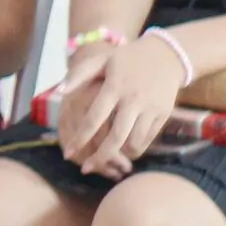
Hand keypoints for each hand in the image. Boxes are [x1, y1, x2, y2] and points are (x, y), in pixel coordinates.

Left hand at [59, 34, 184, 177]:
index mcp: (114, 87)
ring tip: (108, 159)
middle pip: (115, 137)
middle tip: (87, 169)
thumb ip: (79, 75)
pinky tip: (126, 149)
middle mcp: (132, 100)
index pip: (94, 118)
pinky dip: (136, 148)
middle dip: (100, 157)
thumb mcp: (102, 60)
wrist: (166, 55)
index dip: (80, 138)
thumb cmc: (127, 59)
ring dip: (120, 155)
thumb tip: (59, 92)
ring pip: (134, 142)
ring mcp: (150, 109)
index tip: (68, 153)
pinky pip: (148, 139)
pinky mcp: (163, 115)